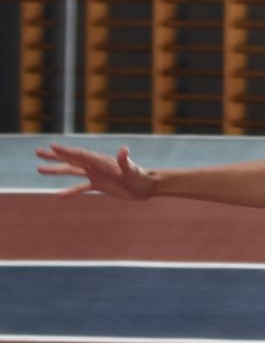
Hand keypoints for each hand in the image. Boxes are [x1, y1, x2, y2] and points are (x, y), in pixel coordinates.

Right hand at [35, 142, 156, 199]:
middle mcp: (96, 166)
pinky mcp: (99, 185)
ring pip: (72, 171)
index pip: (80, 154)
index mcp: (101, 161)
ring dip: (57, 170)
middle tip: (38, 151)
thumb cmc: (142, 177)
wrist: (147, 186)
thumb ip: (125, 162)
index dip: (67, 151)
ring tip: (39, 169)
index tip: (52, 146)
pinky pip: (81, 187)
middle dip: (55, 156)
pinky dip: (70, 191)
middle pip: (71, 159)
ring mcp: (96, 174)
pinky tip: (58, 196)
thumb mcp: (133, 171)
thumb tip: (124, 149)